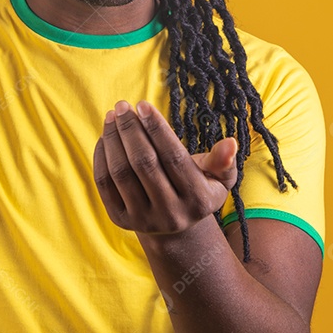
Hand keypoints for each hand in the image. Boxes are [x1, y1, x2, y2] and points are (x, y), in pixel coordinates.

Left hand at [93, 100, 238, 236]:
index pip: (173, 158)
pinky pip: (105, 184)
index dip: (157, 129)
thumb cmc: (198, 189)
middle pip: (144, 164)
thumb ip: (223, 161)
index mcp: (198, 200)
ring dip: (113, 140)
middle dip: (131, 130)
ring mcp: (143, 219)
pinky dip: (102, 156)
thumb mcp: (218, 179)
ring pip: (121, 173)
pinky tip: (105, 136)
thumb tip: (230, 142)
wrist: (175, 227)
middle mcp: (170, 214)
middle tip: (123, 106)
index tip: (143, 104)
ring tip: (112, 116)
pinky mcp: (120, 220)